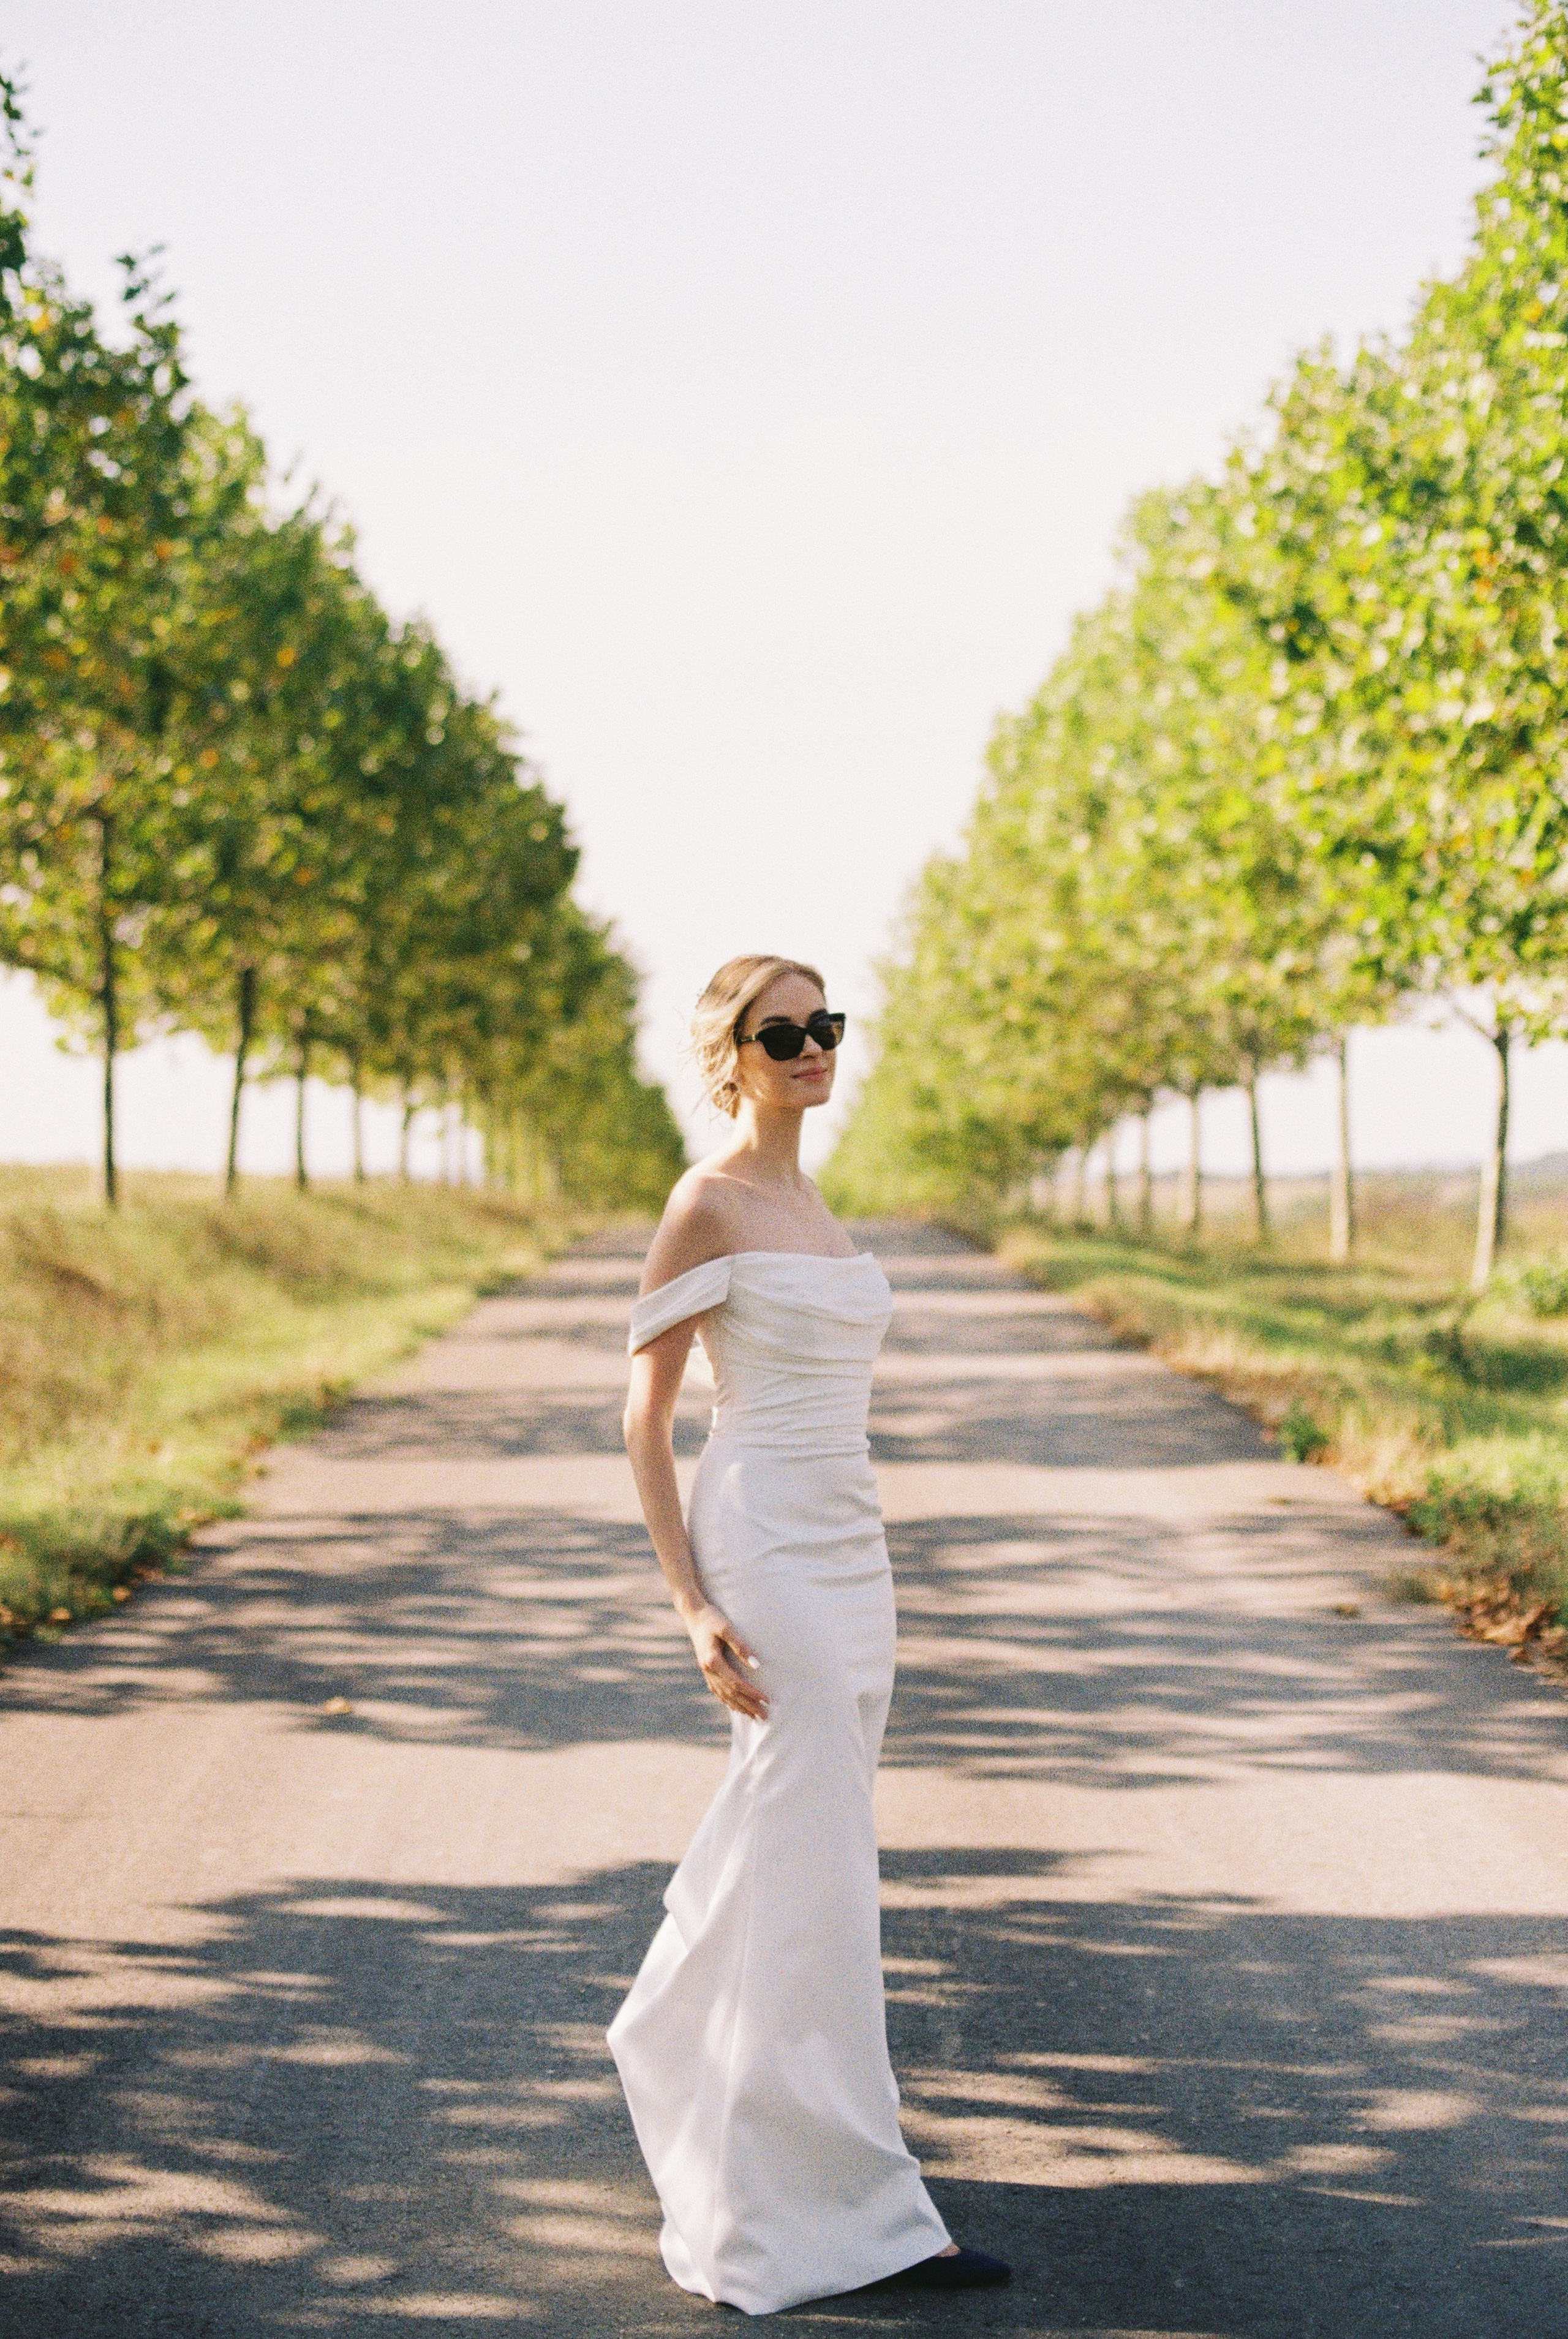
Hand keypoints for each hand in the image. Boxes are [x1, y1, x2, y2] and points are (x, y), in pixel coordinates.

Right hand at [685, 1603, 766, 1720]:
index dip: (752, 1693)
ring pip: (723, 1694)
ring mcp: (705, 1671)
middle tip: (764, 1717)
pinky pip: (716, 1690)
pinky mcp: (706, 1668)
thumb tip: (756, 1665)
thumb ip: (741, 1646)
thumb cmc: (712, 1618)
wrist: (694, 1614)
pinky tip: (733, 1707)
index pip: (736, 1683)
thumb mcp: (727, 1628)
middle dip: (748, 1706)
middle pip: (731, 1693)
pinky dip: (726, 1700)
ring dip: (739, 1707)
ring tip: (752, 1717)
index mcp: (713, 1661)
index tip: (766, 1700)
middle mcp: (708, 1669)